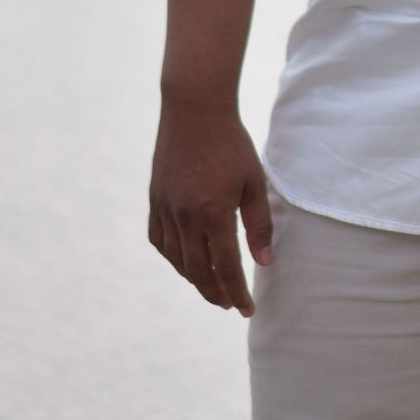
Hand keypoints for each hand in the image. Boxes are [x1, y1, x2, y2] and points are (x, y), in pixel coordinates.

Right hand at [148, 97, 273, 315]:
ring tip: (211, 286)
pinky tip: (185, 261)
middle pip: (198, 272)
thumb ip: (259, 224)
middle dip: (216, 293)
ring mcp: (166, 210)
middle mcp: (185, 218)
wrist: (194, 110)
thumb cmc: (231, 143)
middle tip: (229, 304)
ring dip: (194, 279)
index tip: (246, 310)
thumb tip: (265, 263)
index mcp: (214, 214)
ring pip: (177, 261)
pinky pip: (159, 241)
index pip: (226, 269)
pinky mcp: (155, 200)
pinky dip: (172, 257)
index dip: (236, 294)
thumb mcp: (254, 181)